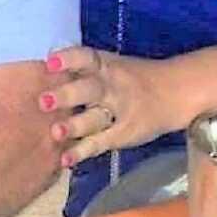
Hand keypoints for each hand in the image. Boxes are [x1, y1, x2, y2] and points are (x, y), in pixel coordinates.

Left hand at [41, 47, 182, 166]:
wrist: (174, 92)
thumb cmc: (131, 77)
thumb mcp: (111, 64)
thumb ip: (83, 69)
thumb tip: (42, 70)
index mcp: (106, 65)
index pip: (86, 57)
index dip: (68, 59)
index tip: (49, 62)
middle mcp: (111, 85)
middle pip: (89, 89)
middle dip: (67, 95)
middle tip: (44, 102)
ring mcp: (120, 110)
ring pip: (95, 118)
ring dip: (74, 126)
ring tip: (55, 133)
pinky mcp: (125, 133)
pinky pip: (102, 142)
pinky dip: (83, 151)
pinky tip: (66, 159)